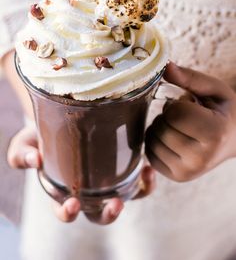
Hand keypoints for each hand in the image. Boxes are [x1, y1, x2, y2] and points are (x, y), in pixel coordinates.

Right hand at [8, 127, 155, 223]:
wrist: (61, 120)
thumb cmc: (41, 136)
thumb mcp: (25, 143)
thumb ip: (22, 154)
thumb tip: (34, 160)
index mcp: (63, 193)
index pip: (65, 211)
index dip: (68, 212)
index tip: (72, 203)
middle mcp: (87, 193)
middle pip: (99, 214)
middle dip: (108, 214)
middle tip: (115, 205)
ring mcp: (107, 183)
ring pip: (125, 199)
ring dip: (137, 194)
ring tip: (143, 177)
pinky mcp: (122, 170)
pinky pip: (138, 182)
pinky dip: (145, 180)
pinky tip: (147, 166)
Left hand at [145, 62, 235, 181]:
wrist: (235, 140)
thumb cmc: (223, 111)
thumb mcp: (213, 89)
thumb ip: (189, 77)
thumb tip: (165, 66)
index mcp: (215, 133)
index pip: (175, 113)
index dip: (177, 104)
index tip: (191, 106)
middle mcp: (201, 158)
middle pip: (161, 128)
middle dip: (166, 116)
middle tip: (184, 116)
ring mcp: (189, 172)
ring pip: (152, 142)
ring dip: (159, 128)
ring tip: (180, 127)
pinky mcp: (178, 177)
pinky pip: (150, 155)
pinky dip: (156, 142)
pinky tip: (173, 138)